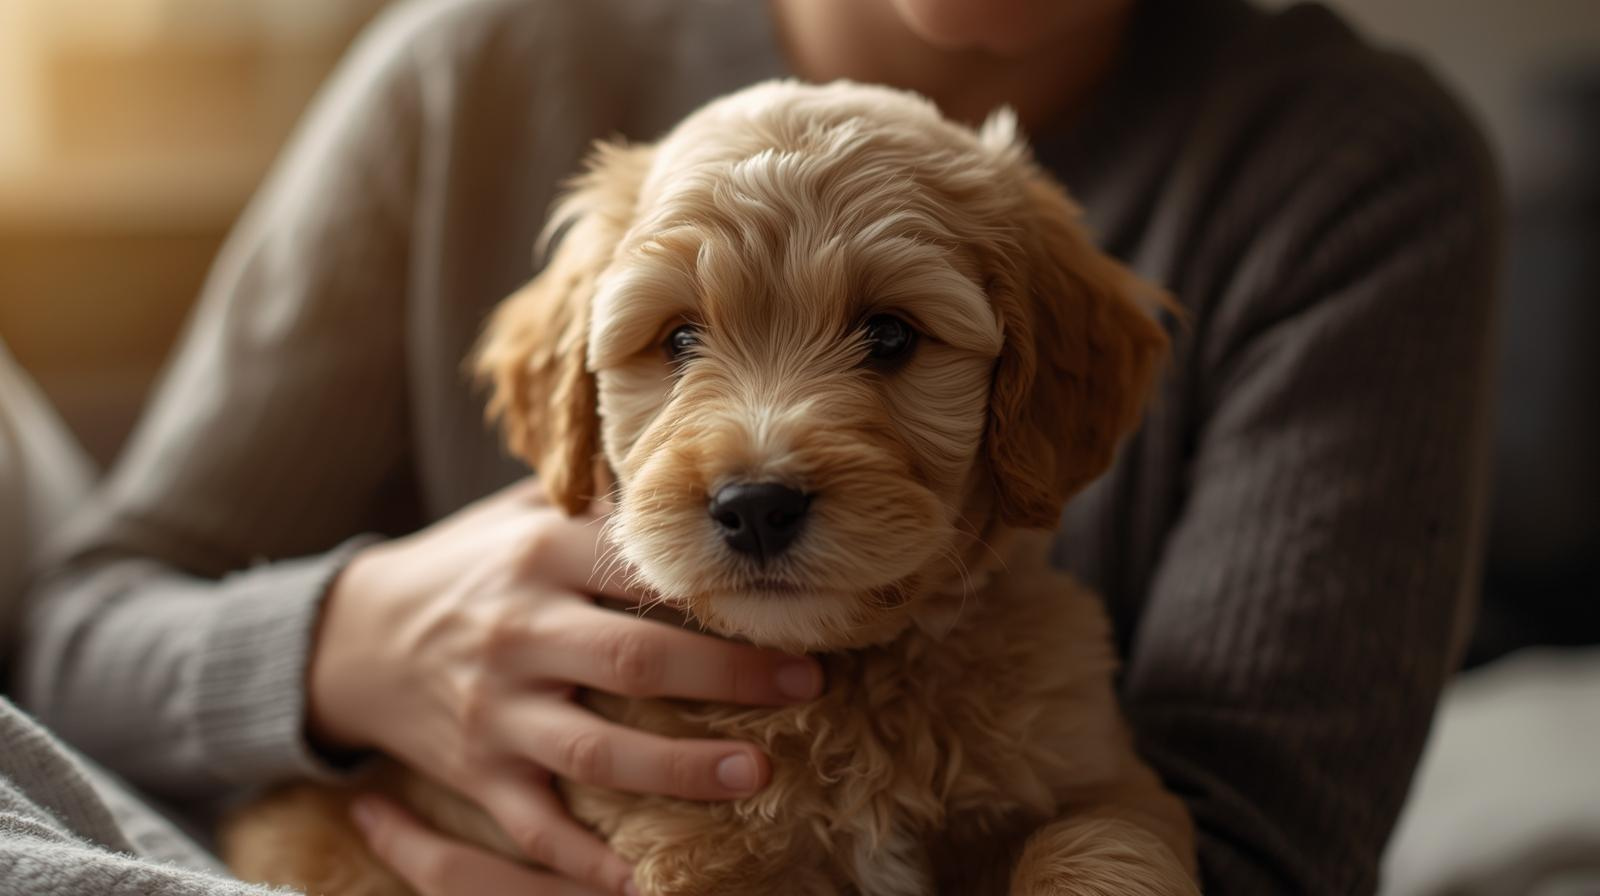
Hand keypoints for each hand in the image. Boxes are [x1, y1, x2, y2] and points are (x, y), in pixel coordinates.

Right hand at [308, 479, 822, 894]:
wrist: (350, 637)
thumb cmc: (466, 567)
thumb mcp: (517, 513)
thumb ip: (595, 500)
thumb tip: (686, 467)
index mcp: (540, 556)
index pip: (638, 567)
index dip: (714, 584)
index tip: (787, 592)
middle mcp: (520, 632)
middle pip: (634, 657)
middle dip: (727, 673)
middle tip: (806, 680)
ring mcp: (496, 709)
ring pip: (595, 749)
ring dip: (680, 767)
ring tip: (757, 771)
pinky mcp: (476, 771)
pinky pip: (535, 826)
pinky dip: (586, 860)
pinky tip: (641, 877)